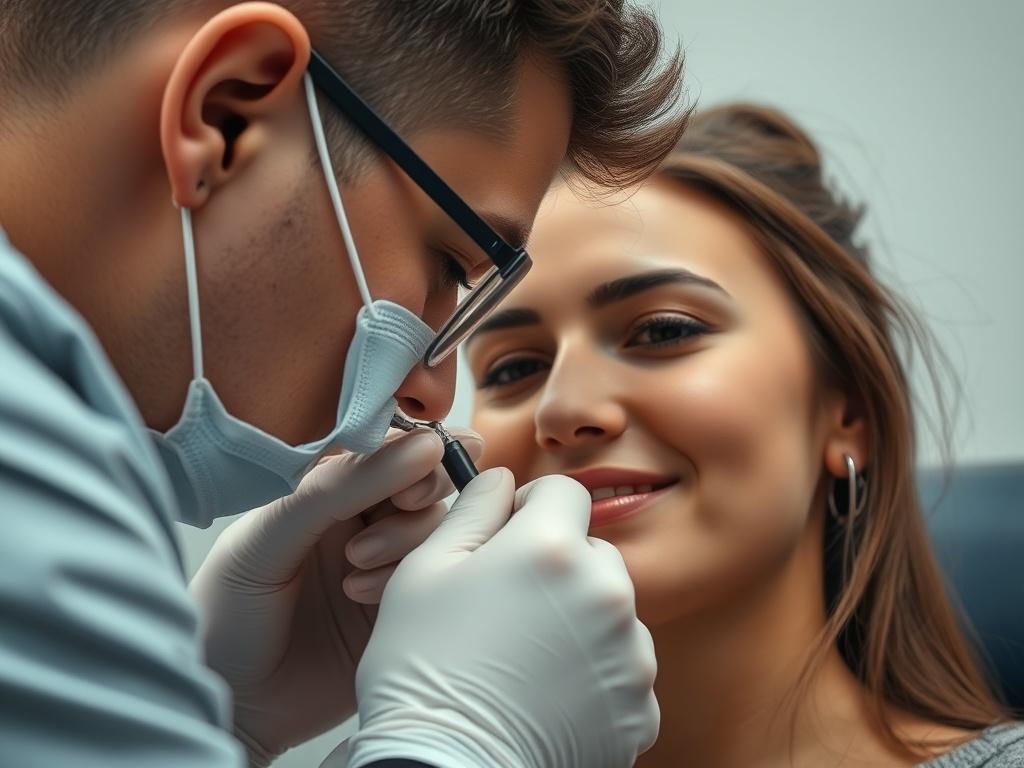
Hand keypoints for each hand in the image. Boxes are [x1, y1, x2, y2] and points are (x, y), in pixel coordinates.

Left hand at [189, 428, 482, 765]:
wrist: (231, 706)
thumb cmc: (227, 613)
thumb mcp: (268, 536)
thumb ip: (336, 487)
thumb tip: (421, 444)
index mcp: (323, 488)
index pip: (384, 445)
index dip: (411, 445)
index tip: (422, 455)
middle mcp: (361, 520)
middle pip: (424, 480)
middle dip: (421, 488)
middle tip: (401, 506)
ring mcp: (386, 565)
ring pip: (436, 526)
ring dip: (406, 536)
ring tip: (356, 563)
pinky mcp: (404, 607)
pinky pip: (436, 575)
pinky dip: (409, 576)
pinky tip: (361, 596)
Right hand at [345, 470, 659, 767]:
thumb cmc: (422, 671)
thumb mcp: (425, 571)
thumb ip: (473, 510)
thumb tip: (501, 479)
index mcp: (554, 550)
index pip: (565, 493)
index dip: (530, 509)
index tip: (506, 540)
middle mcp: (607, 594)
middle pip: (592, 553)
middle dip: (557, 568)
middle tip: (509, 608)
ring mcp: (630, 656)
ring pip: (609, 611)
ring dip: (579, 622)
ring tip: (525, 660)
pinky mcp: (638, 708)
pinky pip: (620, 669)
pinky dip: (593, 676)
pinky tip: (546, 695)